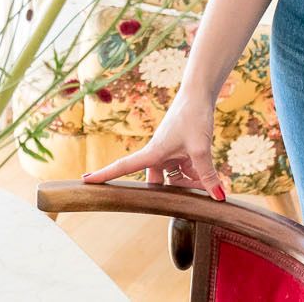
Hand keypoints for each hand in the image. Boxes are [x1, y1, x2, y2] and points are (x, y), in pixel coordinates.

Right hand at [79, 100, 226, 201]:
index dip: (105, 175)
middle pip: (156, 182)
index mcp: (153, 153)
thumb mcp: (200, 148)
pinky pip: (186, 171)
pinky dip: (197, 178)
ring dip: (189, 186)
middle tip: (177, 210)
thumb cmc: (193, 115)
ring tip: (208, 194)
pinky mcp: (182, 151)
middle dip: (168, 195)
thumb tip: (218, 197)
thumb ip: (207, 174)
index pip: (124, 167)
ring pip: (175, 179)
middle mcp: (158, 154)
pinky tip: (213, 184)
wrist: (200, 93)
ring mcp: (171, 153)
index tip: (86, 181)